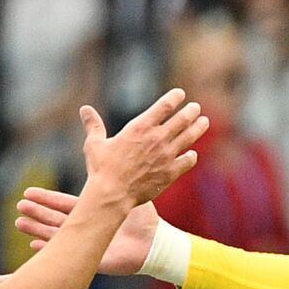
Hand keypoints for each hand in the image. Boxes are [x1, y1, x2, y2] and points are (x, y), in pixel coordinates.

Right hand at [16, 188, 159, 274]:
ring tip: (19, 223)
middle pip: (57, 218)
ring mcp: (88, 243)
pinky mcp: (92, 258)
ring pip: (58, 235)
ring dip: (38, 229)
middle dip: (38, 211)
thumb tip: (113, 152)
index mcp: (94, 211)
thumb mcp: (126, 193)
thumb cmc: (144, 218)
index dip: (47, 199)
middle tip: (20, 204)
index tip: (28, 191)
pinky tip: (33, 246)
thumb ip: (116, 177)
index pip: (65, 204)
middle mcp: (88, 226)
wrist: (154, 242)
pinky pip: (68, 254)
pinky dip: (51, 250)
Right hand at [81, 88, 206, 206]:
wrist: (112, 194)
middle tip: (196, 108)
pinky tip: (193, 154)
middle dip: (190, 111)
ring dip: (198, 128)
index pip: (164, 106)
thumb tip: (84, 109)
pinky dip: (191, 157)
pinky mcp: (170, 173)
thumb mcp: (95, 143)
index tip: (180, 94)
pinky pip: (187, 161)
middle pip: (181, 120)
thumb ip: (93, 125)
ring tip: (204, 122)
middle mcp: (157, 138)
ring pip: (188, 138)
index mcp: (140, 127)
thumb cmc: (101, 169)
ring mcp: (166, 156)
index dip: (174, 98)